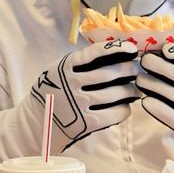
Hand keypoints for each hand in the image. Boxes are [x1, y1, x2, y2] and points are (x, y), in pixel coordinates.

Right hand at [21, 39, 138, 151]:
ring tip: (136, 90)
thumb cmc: (54, 92)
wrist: (36, 122)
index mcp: (66, 67)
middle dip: (129, 71)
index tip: (132, 49)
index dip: (116, 49)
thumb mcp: (59, 71)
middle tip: (137, 71)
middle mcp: (71, 83)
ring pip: (115, 93)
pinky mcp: (84, 123)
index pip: (94, 53)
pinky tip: (125, 107)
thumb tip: (115, 54)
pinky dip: (124, 110)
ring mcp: (78, 104)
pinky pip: (114, 114)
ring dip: (131, 91)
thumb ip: (80, 63)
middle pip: (109, 73)